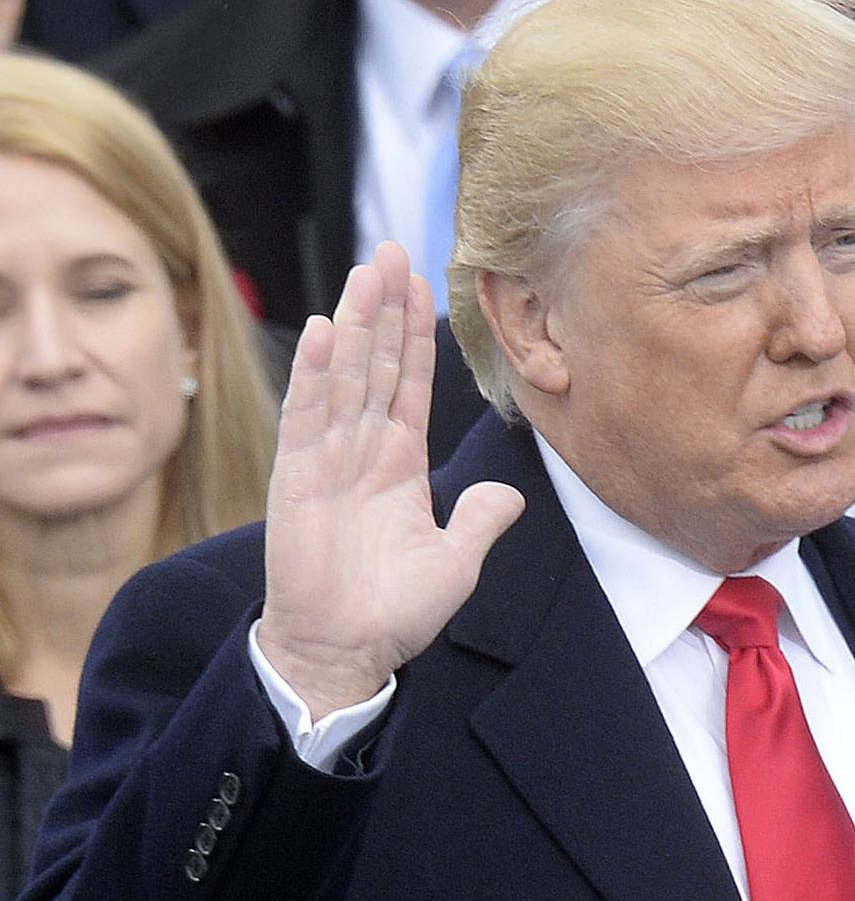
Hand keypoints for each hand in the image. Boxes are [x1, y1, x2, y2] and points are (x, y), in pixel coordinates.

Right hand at [257, 242, 522, 717]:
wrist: (345, 651)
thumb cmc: (394, 611)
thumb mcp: (455, 562)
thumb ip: (481, 522)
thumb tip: (510, 495)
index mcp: (400, 464)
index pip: (411, 384)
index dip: (417, 335)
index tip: (424, 285)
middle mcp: (363, 452)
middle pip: (377, 364)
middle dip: (385, 308)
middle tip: (393, 250)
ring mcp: (327, 460)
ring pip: (345, 377)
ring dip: (355, 324)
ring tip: (367, 271)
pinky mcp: (297, 479)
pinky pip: (307, 418)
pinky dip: (314, 376)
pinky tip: (320, 332)